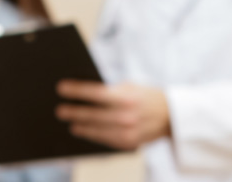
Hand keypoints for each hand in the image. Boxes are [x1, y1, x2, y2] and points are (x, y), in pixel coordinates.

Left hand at [56, 80, 170, 149]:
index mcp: (127, 97)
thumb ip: (109, 90)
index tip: (61, 88)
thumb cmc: (145, 96)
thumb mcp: (130, 87)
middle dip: (74, 112)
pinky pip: (106, 140)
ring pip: (98, 130)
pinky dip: (93, 135)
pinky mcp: (129, 143)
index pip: (96, 93)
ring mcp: (128, 132)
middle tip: (59, 110)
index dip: (77, 90)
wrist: (173, 115)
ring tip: (70, 123)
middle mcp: (128, 116)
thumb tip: (82, 91)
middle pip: (94, 114)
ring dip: (82, 127)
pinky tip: (83, 131)